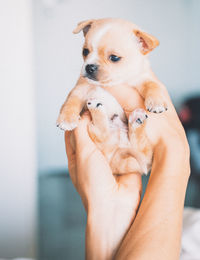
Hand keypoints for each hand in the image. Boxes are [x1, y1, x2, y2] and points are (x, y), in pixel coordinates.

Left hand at [65, 113, 141, 259]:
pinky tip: (132, 119)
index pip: (75, 132)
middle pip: (95, 131)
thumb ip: (81, 133)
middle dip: (100, 118)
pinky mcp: (126, 160)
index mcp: (78, 156)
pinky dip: (129, 133)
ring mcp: (111, 157)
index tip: (85, 101)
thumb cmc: (93, 184)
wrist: (116, 207)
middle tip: (106, 100)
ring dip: (116, 124)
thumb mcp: (82, 154)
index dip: (79, 117)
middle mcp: (94, 155)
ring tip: (120, 105)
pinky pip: (128, 143)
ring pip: (112, 135)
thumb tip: (82, 115)